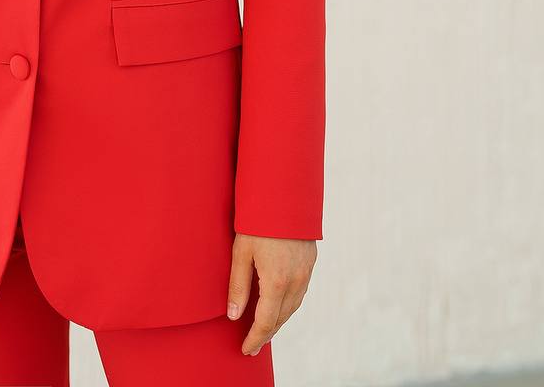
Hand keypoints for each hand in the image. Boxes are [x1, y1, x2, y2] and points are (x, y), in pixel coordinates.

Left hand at [226, 232, 316, 355]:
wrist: (284, 193)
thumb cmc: (258, 220)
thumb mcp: (241, 251)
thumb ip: (238, 285)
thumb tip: (233, 316)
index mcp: (276, 281)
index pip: (265, 321)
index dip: (255, 338)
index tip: (245, 349)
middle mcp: (295, 281)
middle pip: (281, 318)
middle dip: (266, 334)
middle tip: (253, 346)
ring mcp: (306, 272)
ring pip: (293, 307)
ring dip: (279, 321)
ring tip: (265, 330)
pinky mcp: (310, 262)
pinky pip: (300, 293)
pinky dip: (288, 306)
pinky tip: (280, 306)